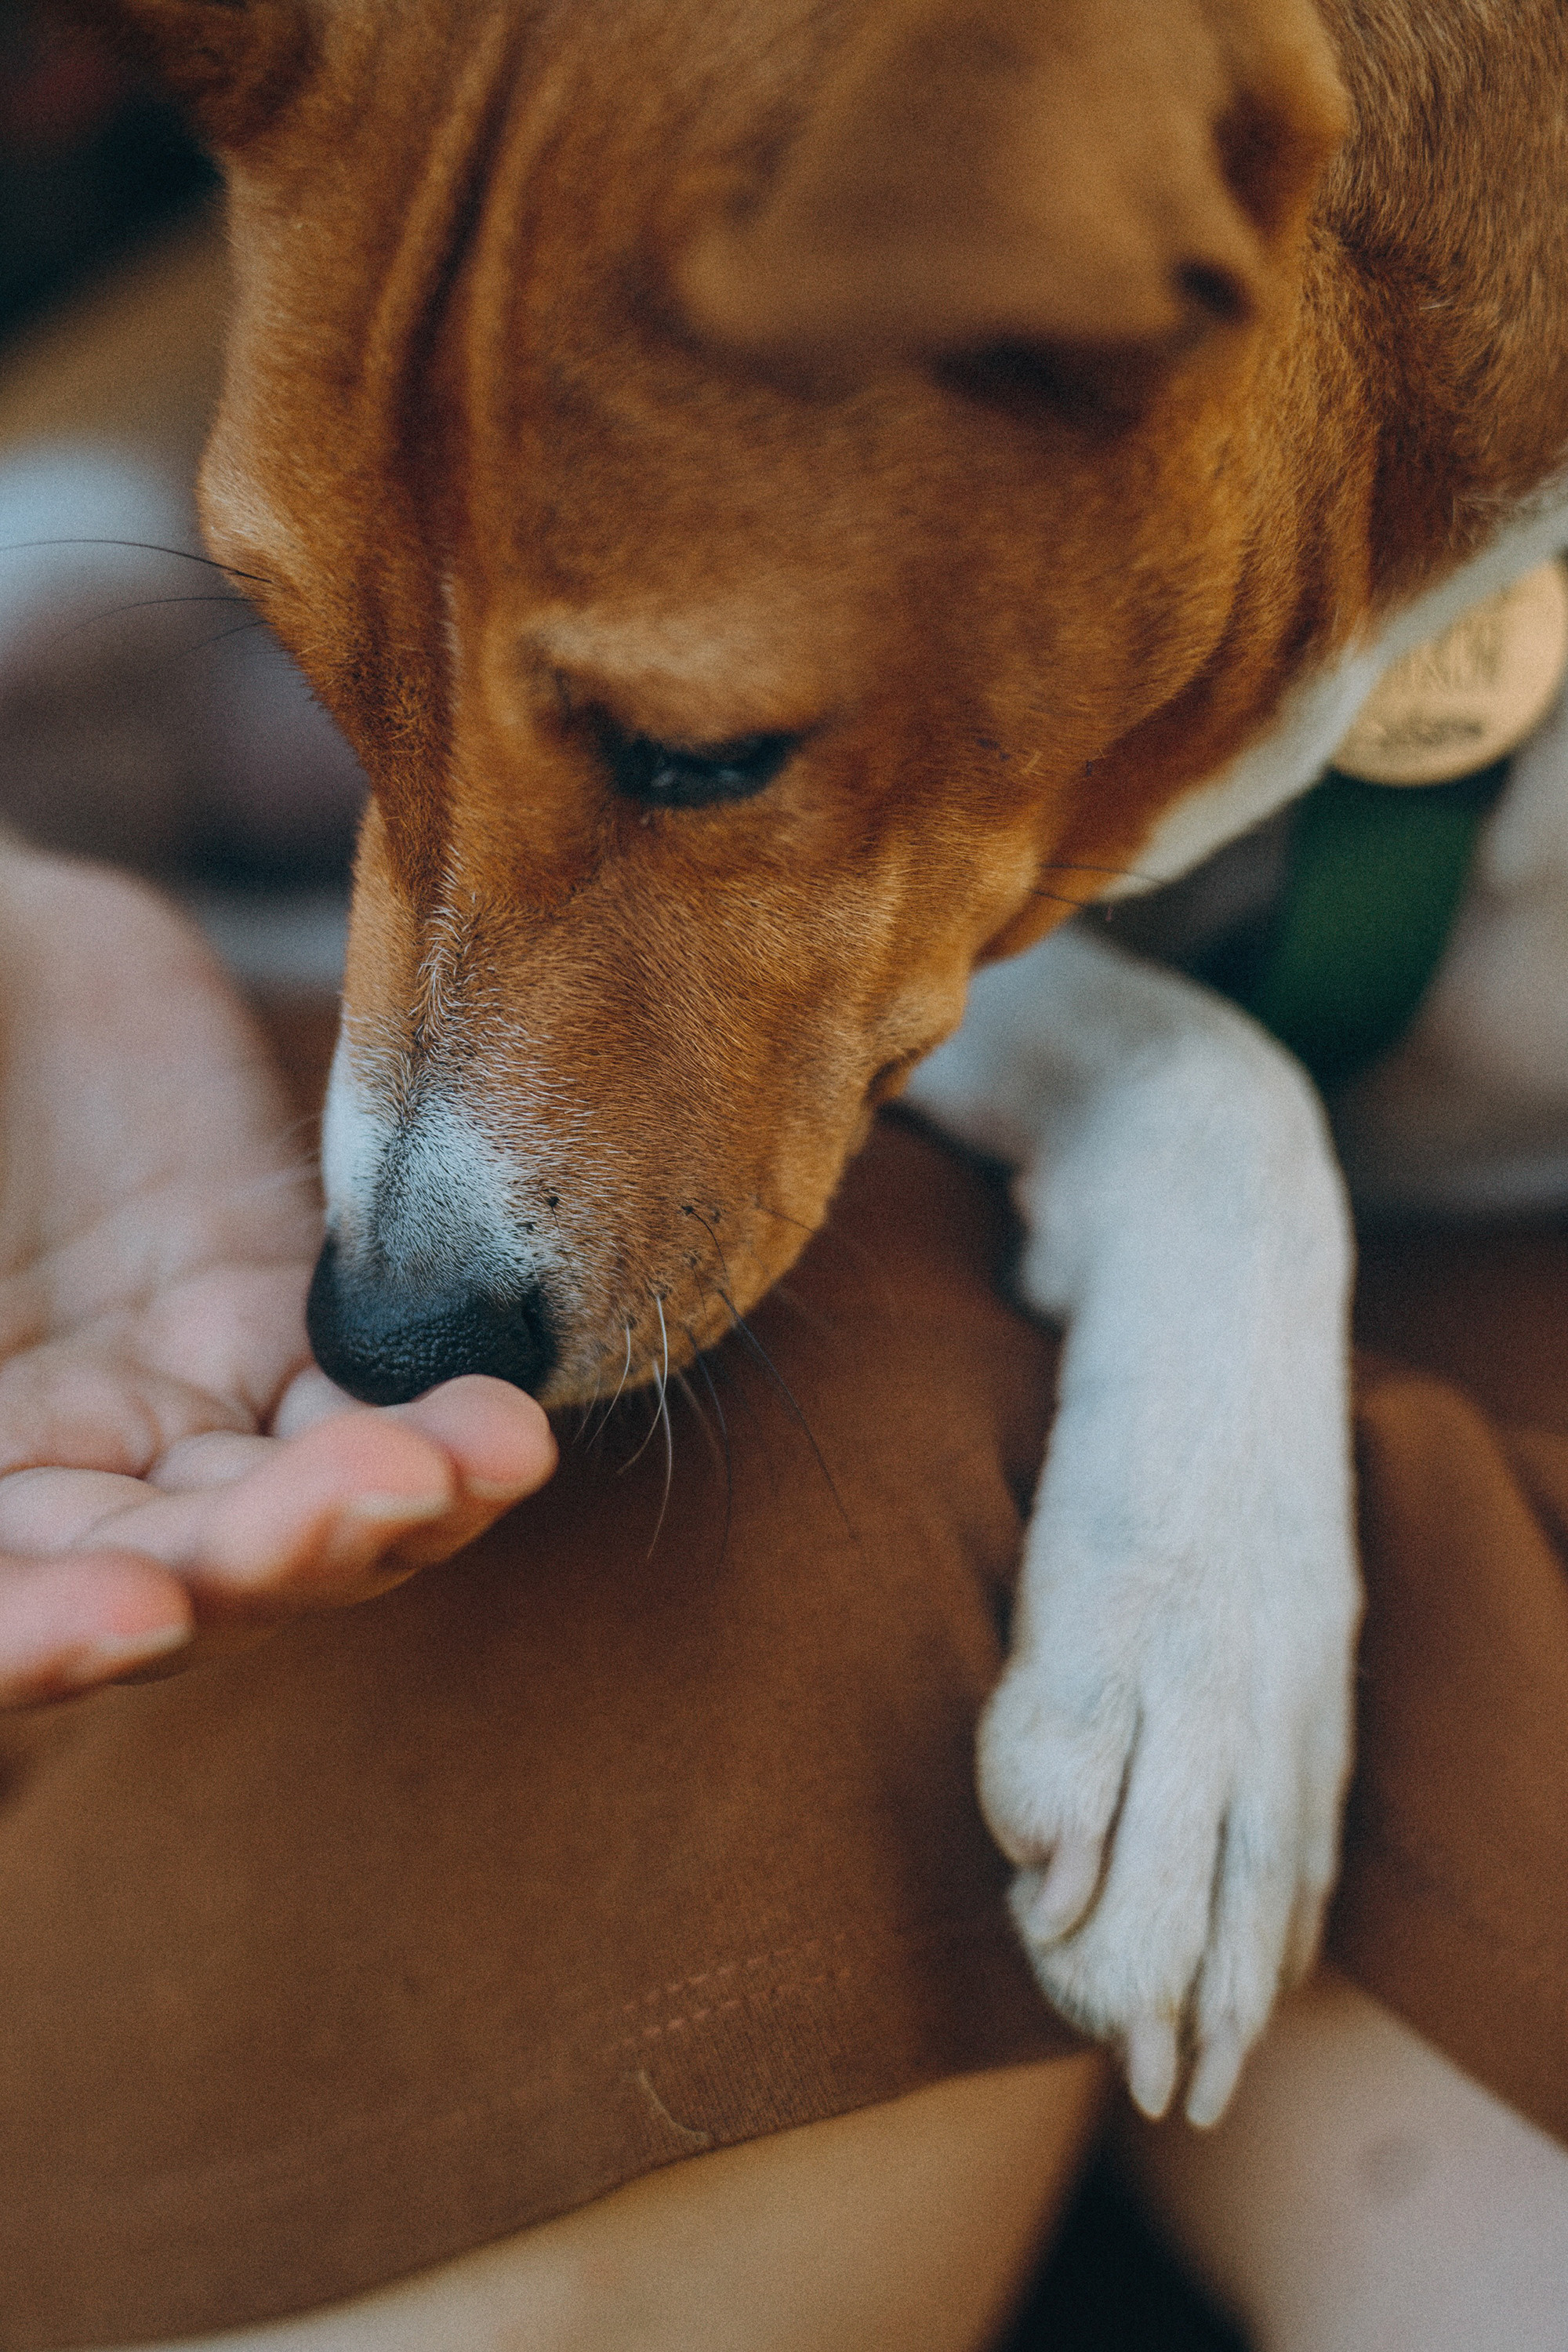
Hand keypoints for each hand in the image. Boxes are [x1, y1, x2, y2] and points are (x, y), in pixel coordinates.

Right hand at [0, 847, 555, 1704]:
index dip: (18, 1642)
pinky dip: (428, 1424)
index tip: (110, 1623)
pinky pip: (357, 1400)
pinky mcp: (263, 1319)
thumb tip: (3, 1406)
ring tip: (456, 1469)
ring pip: (267, 1511)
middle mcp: (14, 1489)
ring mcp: (145, 1416)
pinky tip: (497, 1426)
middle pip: (125, 1583)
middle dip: (231, 1566)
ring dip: (363, 1511)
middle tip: (340, 1514)